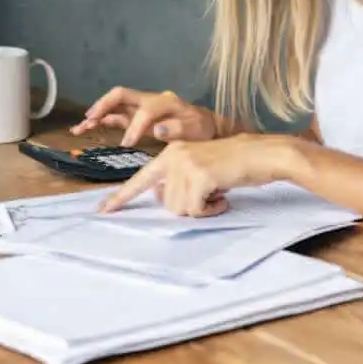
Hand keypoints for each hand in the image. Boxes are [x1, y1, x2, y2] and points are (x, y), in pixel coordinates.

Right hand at [70, 87, 219, 145]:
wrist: (204, 126)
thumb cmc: (200, 129)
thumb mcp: (195, 130)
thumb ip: (178, 129)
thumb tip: (158, 129)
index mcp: (165, 102)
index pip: (144, 111)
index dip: (135, 126)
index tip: (128, 144)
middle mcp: (149, 100)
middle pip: (121, 95)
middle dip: (104, 105)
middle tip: (90, 119)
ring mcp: (141, 107)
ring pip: (114, 105)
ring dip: (97, 114)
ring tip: (79, 127)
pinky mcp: (136, 117)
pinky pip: (115, 116)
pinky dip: (101, 121)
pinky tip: (86, 128)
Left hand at [98, 134, 283, 215]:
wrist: (259, 154)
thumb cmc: (231, 164)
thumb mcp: (198, 169)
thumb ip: (177, 181)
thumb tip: (164, 198)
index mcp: (170, 154)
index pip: (140, 179)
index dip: (121, 197)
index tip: (103, 210)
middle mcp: (173, 156)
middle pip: (167, 203)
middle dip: (189, 207)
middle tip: (208, 195)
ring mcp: (186, 165)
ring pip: (180, 208)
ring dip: (200, 209)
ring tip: (216, 193)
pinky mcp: (199, 175)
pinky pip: (196, 209)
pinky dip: (210, 209)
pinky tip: (222, 196)